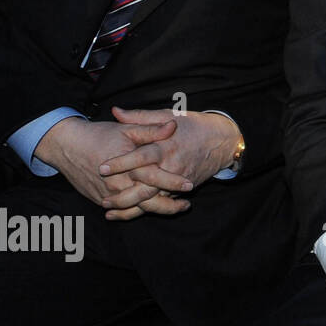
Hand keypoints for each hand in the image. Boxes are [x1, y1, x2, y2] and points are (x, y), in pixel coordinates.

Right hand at [33, 115, 188, 217]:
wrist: (67, 145)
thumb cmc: (99, 135)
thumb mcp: (127, 129)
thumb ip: (151, 129)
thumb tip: (173, 126)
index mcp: (128, 165)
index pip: (155, 177)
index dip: (173, 182)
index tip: (190, 184)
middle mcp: (118, 183)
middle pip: (147, 201)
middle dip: (168, 205)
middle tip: (186, 205)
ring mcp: (108, 194)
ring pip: (135, 209)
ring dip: (156, 210)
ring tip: (174, 208)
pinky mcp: (100, 199)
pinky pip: (121, 211)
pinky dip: (136, 212)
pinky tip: (149, 210)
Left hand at [97, 108, 241, 219]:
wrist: (222, 142)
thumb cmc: (193, 126)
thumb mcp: (168, 115)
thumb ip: (140, 116)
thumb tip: (116, 112)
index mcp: (166, 146)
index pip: (141, 157)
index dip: (122, 162)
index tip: (103, 167)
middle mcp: (172, 165)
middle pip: (145, 184)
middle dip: (124, 194)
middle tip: (103, 198)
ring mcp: (178, 180)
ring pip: (153, 198)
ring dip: (131, 206)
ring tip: (110, 210)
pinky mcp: (182, 189)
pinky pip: (162, 202)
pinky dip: (145, 210)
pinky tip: (126, 213)